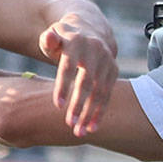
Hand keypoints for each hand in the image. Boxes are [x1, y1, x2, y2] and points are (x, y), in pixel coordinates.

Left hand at [38, 12, 117, 136]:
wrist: (89, 28)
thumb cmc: (62, 38)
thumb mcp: (53, 35)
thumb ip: (48, 40)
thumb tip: (49, 39)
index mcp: (76, 41)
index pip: (69, 66)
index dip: (64, 85)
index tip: (58, 105)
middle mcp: (95, 50)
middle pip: (87, 81)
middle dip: (79, 104)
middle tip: (68, 123)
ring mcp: (107, 60)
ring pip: (99, 91)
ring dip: (89, 113)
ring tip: (79, 132)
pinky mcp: (114, 70)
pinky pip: (107, 94)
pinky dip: (100, 112)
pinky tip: (92, 128)